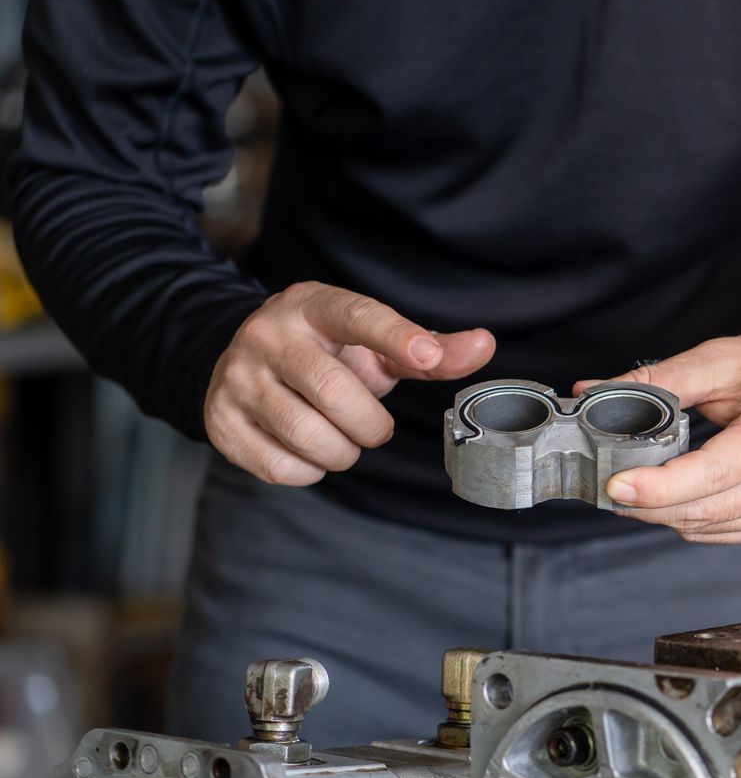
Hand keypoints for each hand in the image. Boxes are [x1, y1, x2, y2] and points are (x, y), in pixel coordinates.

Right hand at [206, 281, 494, 485]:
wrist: (243, 362)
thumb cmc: (328, 354)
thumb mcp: (375, 345)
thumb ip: (431, 350)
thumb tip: (485, 344)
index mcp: (313, 306)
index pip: (357, 316)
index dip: (395, 337)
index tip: (429, 357)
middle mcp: (267, 335)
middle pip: (335, 392)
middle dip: (371, 425)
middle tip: (374, 427)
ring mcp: (237, 378)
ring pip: (308, 435)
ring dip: (342, 452)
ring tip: (342, 438)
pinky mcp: (219, 422)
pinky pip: (282, 467)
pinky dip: (310, 471)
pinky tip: (308, 450)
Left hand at [578, 332, 740, 544]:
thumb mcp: (724, 360)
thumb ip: (660, 379)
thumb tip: (593, 390)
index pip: (708, 477)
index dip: (656, 489)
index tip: (614, 484)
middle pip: (702, 511)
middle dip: (647, 505)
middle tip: (607, 485)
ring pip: (709, 528)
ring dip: (667, 515)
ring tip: (636, 489)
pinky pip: (727, 533)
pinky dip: (694, 520)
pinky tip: (678, 498)